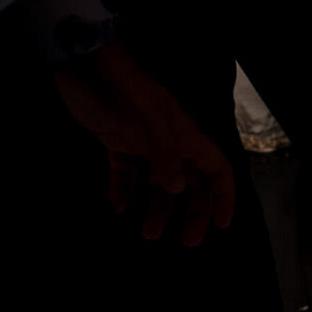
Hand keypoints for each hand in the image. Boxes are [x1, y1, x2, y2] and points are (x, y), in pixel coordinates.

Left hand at [53, 45, 237, 244]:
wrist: (88, 69)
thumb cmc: (125, 94)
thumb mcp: (150, 126)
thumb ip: (165, 159)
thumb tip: (177, 189)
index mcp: (186, 138)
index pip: (217, 171)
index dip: (223, 197)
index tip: (221, 225)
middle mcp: (170, 143)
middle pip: (190, 184)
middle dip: (191, 213)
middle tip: (186, 242)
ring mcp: (143, 143)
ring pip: (157, 184)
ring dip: (156, 209)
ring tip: (146, 234)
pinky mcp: (116, 142)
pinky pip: (126, 174)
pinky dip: (124, 191)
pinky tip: (117, 207)